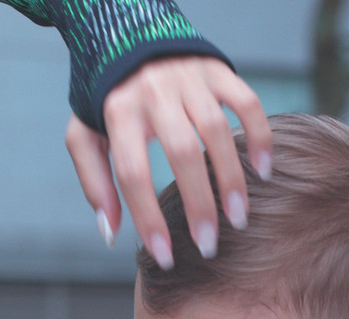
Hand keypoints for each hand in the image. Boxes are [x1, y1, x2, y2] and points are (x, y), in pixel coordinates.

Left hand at [65, 55, 271, 267]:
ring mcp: (189, 78)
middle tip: (210, 245)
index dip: (148, 218)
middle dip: (198, 205)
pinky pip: (247, 102)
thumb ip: (94, 182)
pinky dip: (259, 136)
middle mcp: (154, 92)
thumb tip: (112, 234)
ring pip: (217, 131)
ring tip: (239, 218)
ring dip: (232, 179)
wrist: (124, 30)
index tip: (166, 258)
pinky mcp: (217, 69)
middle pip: (182, 154)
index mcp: (117, 111)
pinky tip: (264, 170)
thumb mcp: (84, 134)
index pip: (133, 172)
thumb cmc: (105, 96)